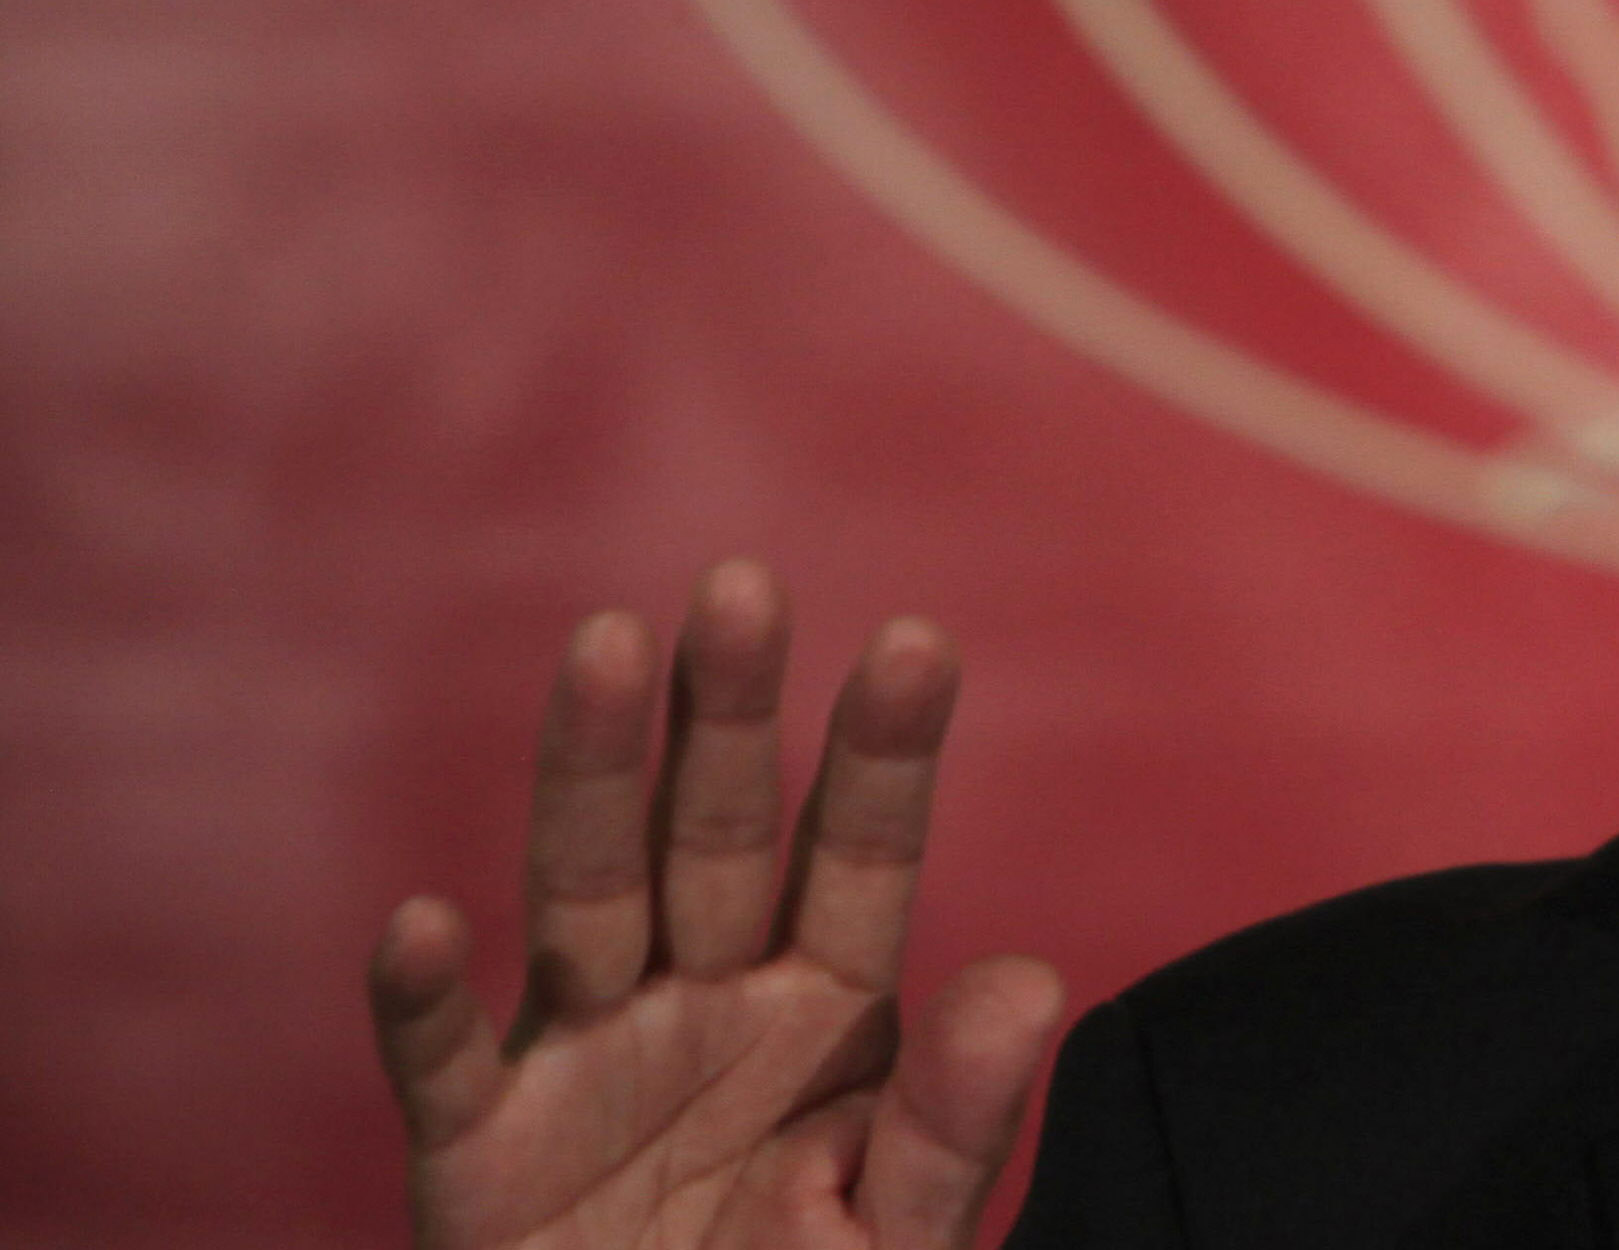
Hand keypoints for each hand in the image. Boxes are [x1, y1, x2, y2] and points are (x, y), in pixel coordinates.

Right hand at [367, 561, 1065, 1248]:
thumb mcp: (903, 1234)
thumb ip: (958, 1123)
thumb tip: (1032, 981)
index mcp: (825, 1014)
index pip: (860, 862)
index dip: (882, 757)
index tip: (916, 642)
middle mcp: (703, 1006)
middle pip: (714, 841)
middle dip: (726, 717)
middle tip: (742, 586)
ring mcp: (586, 1062)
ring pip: (583, 898)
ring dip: (591, 778)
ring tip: (607, 649)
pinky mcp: (480, 1155)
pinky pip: (447, 1066)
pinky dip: (422, 1002)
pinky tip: (422, 924)